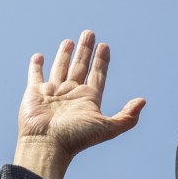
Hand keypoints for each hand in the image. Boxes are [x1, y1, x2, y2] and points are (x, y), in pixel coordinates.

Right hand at [14, 30, 144, 178]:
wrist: (47, 145)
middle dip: (85, 50)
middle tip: (89, 33)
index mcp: (88, 99)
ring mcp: (53, 92)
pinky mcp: (34, 92)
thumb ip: (126, 117)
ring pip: (60, 67)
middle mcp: (71, 93)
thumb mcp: (106, 128)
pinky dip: (36, 65)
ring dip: (65, 54)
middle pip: (80, 66)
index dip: (101, 60)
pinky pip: (35, 75)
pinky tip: (39, 57)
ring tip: (69, 41)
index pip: (97, 74)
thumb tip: (142, 102)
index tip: (104, 46)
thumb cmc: (76, 138)